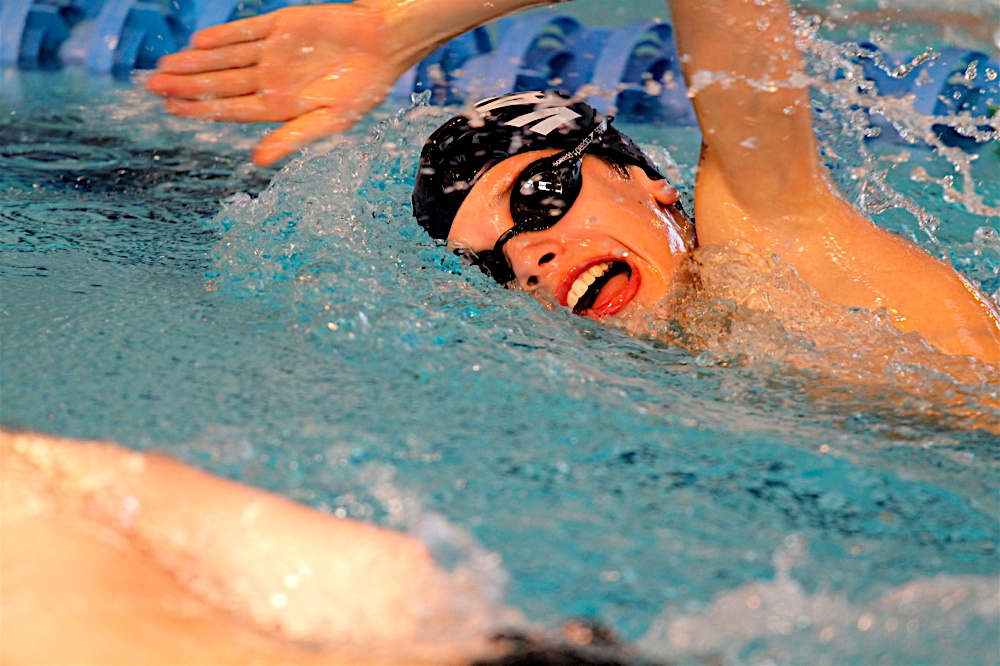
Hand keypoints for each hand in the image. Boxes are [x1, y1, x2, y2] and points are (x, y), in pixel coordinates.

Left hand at [146, 4, 409, 165]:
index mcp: (280, 106)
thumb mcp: (331, 122)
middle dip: (185, 85)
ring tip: (163, 65)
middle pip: (220, 83)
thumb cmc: (363, 89)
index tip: (171, 109)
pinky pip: (246, 32)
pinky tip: (199, 42)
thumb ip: (293, 138)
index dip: (200, 109)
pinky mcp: (281, 25)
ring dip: (195, 61)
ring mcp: (273, 52)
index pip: (231, 109)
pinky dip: (223, 36)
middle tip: (149, 86)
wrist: (384, 46)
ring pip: (225, 57)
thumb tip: (258, 161)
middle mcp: (270, 79)